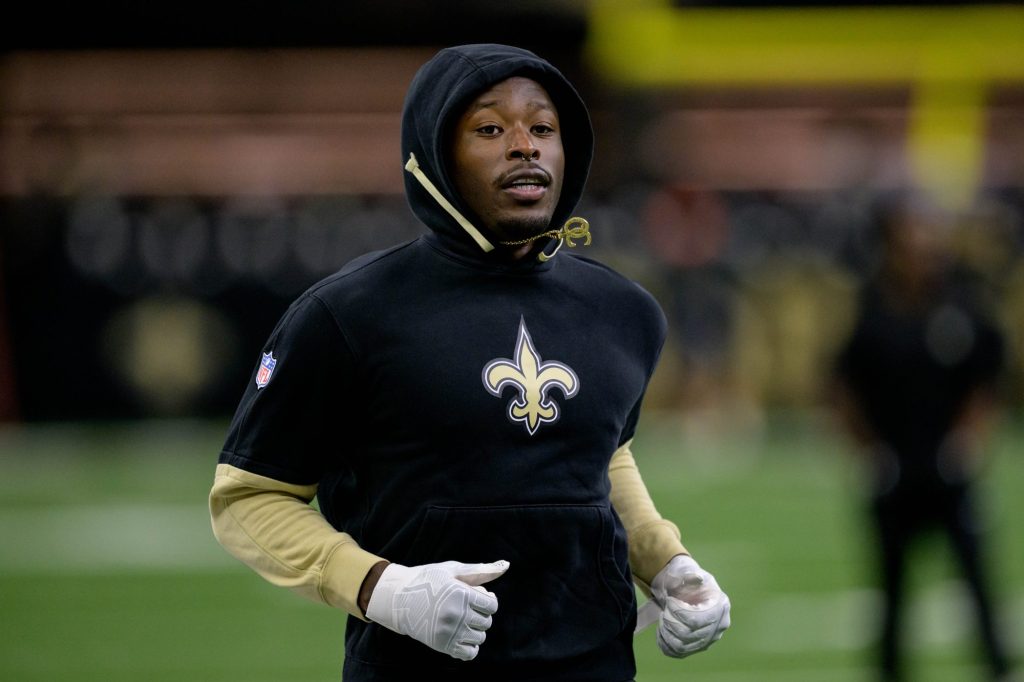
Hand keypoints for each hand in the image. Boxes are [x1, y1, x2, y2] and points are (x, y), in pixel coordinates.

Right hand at [365, 559, 508, 659]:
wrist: (398, 599)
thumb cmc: (427, 580)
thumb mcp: (452, 570)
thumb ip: (480, 571)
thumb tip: (506, 566)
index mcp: (461, 594)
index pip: (492, 605)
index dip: (487, 601)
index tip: (476, 597)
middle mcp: (457, 614)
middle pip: (487, 621)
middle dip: (481, 614)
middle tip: (466, 608)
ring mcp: (450, 632)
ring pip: (480, 637)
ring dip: (475, 630)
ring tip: (461, 620)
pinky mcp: (442, 645)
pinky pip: (469, 654)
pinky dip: (470, 647)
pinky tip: (461, 636)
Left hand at [649, 554, 729, 657]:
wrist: (683, 590)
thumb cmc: (686, 579)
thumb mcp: (687, 571)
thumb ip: (690, 575)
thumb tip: (696, 577)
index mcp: (720, 606)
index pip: (697, 620)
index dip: (678, 612)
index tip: (669, 601)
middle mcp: (718, 626)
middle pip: (688, 635)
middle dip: (670, 621)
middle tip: (664, 609)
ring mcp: (708, 639)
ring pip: (682, 646)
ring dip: (666, 633)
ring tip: (662, 619)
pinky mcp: (696, 647)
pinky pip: (678, 653)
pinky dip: (665, 644)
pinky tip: (660, 631)